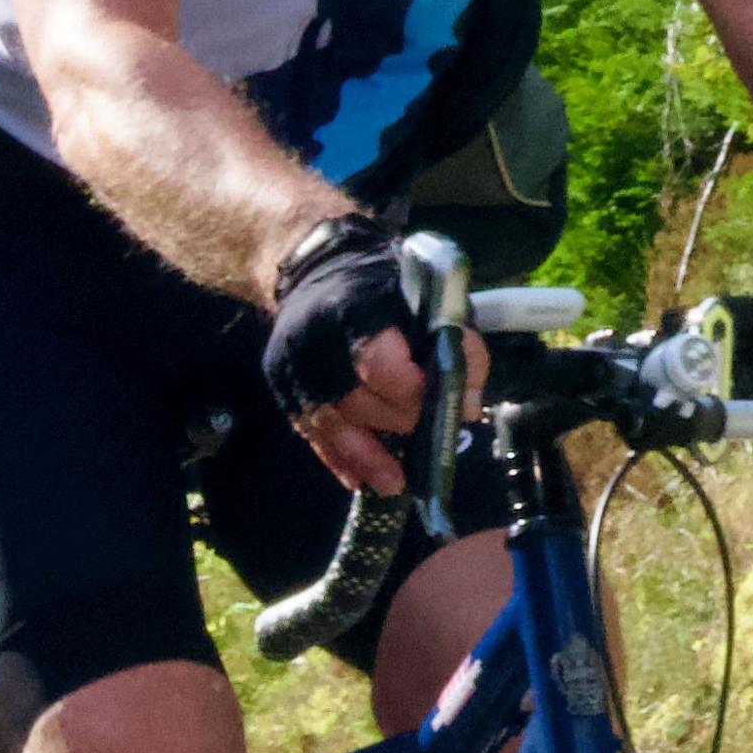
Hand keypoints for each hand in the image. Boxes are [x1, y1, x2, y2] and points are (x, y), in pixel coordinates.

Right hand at [263, 216, 487, 494]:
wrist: (314, 270)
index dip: (415, 390)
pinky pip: (311, 433)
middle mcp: (314, 339)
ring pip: (332, 423)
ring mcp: (293, 368)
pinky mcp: (283, 390)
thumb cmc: (381, 286)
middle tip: (435, 434)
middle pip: (358, 400)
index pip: (379, 361)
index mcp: (353, 307)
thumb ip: (451, 340)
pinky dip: (339, 458)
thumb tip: (469, 401)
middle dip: (401, 421)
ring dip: (368, 456)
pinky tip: (361, 479)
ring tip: (398, 482)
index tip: (451, 403)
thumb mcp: (424, 293)